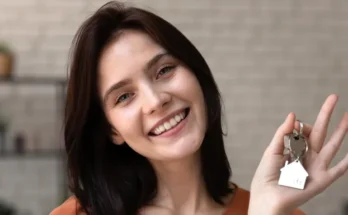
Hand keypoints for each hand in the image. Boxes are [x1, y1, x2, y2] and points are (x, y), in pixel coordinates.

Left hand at [249, 94, 347, 214]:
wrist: (267, 198)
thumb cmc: (266, 176)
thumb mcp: (272, 151)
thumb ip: (282, 133)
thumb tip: (293, 114)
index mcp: (295, 149)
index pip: (303, 130)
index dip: (300, 126)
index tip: (294, 128)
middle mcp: (308, 156)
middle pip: (321, 132)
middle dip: (327, 114)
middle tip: (334, 97)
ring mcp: (317, 166)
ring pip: (333, 145)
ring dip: (342, 131)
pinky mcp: (322, 179)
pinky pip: (339, 169)